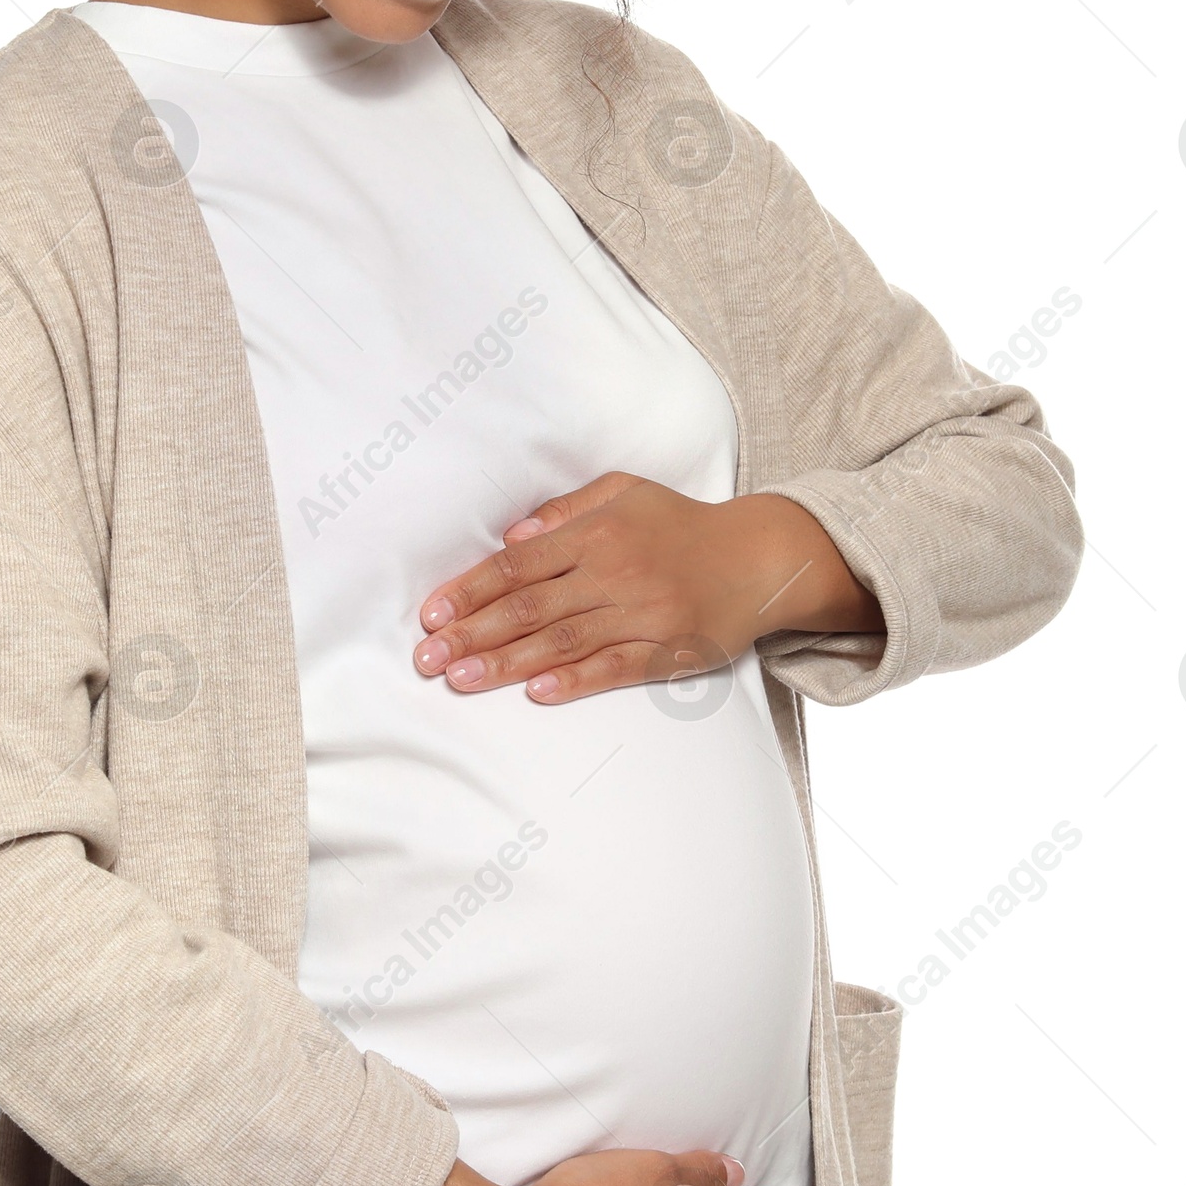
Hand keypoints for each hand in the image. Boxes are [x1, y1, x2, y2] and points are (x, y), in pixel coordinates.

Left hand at [412, 473, 882, 702]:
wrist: (759, 558)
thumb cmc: (681, 524)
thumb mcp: (625, 492)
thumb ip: (566, 509)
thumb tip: (511, 535)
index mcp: (597, 533)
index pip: (518, 565)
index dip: (471, 590)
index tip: (431, 613)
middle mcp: (614, 573)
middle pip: (529, 608)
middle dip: (471, 634)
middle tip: (426, 658)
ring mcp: (641, 615)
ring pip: (562, 642)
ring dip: (505, 664)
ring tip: (459, 680)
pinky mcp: (667, 650)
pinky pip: (614, 668)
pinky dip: (574, 681)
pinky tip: (536, 692)